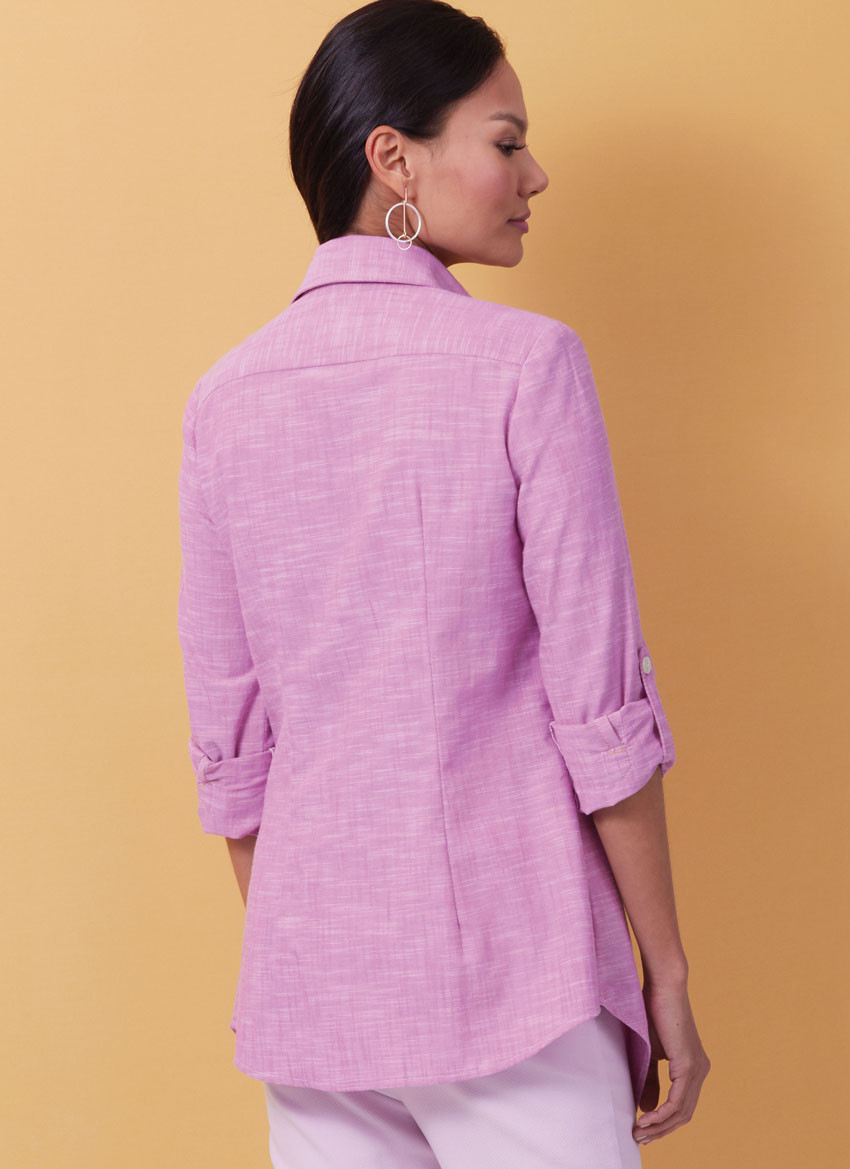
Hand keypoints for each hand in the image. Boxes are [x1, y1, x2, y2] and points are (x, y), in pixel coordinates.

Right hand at [633, 978, 709, 1144]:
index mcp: (693, 1067)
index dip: (663, 1123)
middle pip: (684, 1115)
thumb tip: (647, 1108)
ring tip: (638, 1133)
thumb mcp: (648, 1052)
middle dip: (661, 1131)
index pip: (682, 1107)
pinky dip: (661, 1114)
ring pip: (681, 1112)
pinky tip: (645, 1119)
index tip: (642, 1131)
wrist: (662, 986)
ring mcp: (697, 1069)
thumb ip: (650, 1079)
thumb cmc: (652, 1012)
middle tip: (638, 1139)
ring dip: (659, 1127)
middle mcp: (701, 1070)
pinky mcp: (688, 1065)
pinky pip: (677, 1101)